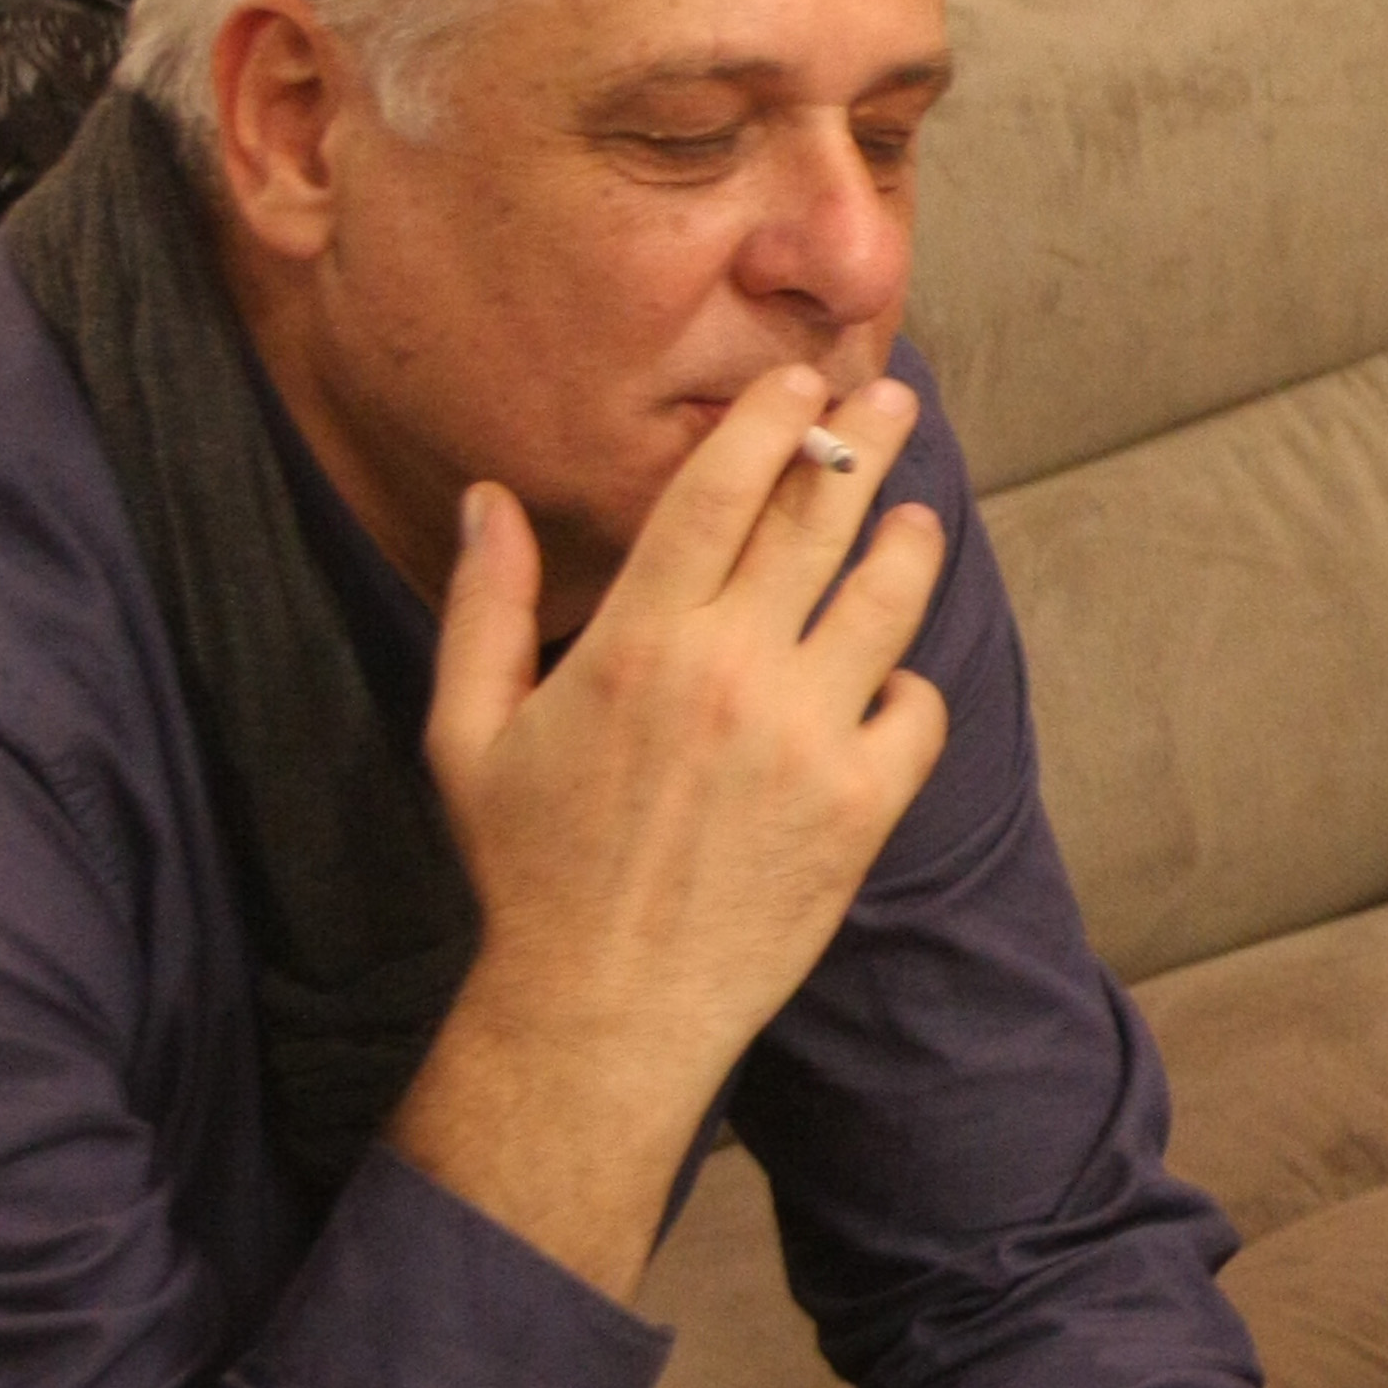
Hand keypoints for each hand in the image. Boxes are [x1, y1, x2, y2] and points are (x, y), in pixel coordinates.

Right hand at [386, 365, 950, 1297]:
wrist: (600, 1007)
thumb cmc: (528, 869)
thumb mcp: (470, 734)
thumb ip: (485, 607)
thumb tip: (489, 500)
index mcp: (639, 642)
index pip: (720, 491)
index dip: (770, 421)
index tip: (803, 381)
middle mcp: (732, 672)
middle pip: (819, 521)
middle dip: (863, 445)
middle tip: (893, 403)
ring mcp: (808, 736)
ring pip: (887, 600)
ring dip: (907, 543)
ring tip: (915, 518)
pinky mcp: (863, 803)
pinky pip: (917, 710)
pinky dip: (910, 687)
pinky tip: (893, 678)